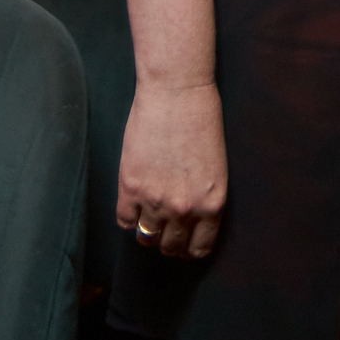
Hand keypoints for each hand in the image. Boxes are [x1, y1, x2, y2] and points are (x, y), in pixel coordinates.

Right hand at [116, 79, 227, 258]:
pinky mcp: (131, 187)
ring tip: (149, 217)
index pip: (199, 248)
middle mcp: (185, 209)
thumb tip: (190, 218)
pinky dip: (128, 215)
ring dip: (148, 230)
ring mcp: (156, 200)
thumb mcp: (215, 166)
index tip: (185, 242)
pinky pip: (125, 221)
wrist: (177, 91)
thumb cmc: (202, 118)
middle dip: (169, 241)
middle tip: (165, 229)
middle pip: (171, 247)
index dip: (190, 248)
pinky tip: (134, 202)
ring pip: (147, 237)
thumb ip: (202, 196)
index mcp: (213, 203)